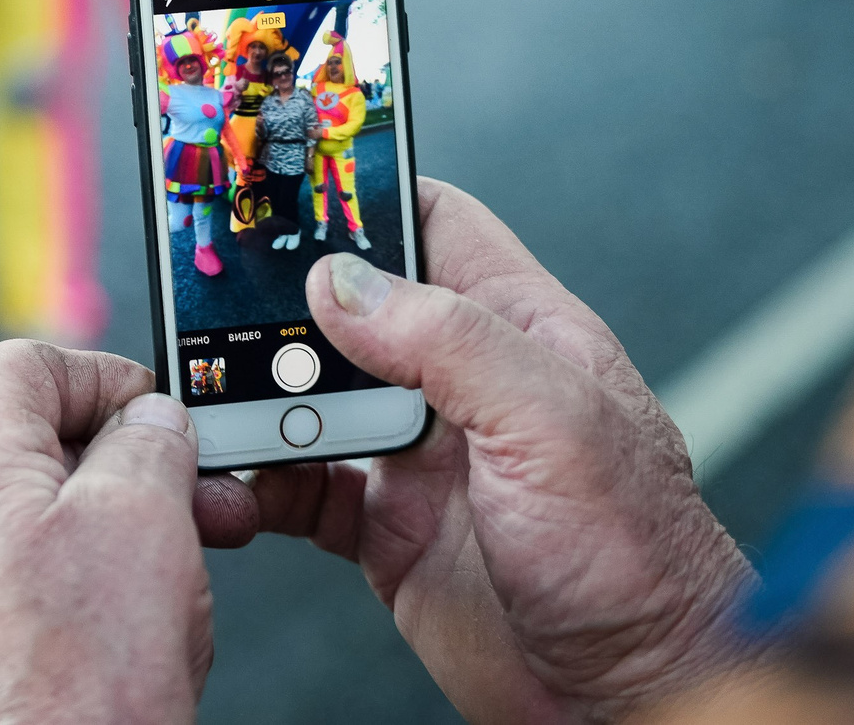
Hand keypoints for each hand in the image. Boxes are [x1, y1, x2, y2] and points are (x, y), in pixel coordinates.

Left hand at [0, 342, 239, 724]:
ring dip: (111, 533)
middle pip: (30, 450)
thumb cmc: (83, 680)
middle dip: (123, 468)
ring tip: (176, 572)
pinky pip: (18, 590)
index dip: (101, 378)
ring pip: (31, 525)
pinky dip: (77, 591)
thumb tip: (149, 421)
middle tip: (194, 498)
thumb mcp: (144, 518)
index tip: (157, 415)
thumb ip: (148, 442)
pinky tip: (128, 628)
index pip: (20, 368)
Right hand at [195, 181, 750, 723]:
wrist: (629, 696)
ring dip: (258, 398)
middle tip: (217, 301)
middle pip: (349, 308)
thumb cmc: (640, 559)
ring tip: (214, 399)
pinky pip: (299, 484)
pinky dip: (257, 480)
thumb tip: (344, 280)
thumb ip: (451, 341)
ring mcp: (420, 455)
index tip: (289, 180)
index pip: (434, 223)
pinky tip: (236, 481)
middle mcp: (462, 384)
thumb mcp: (554, 422)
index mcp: (518, 329)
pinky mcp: (385, 527)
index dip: (365, 194)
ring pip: (312, 396)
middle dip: (283, 304)